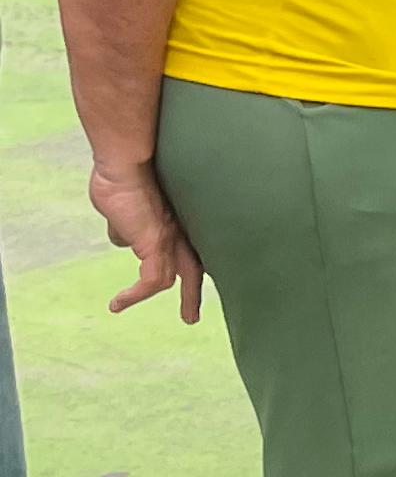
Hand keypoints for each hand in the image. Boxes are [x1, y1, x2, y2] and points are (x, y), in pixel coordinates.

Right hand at [92, 162, 202, 321]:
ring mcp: (170, 238)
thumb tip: (123, 236)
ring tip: (189, 318)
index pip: (190, 248)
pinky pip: (150, 281)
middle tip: (195, 313)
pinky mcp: (155, 245)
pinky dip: (135, 295)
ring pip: (177, 277)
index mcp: (175, 219)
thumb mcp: (125, 205)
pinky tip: (117, 304)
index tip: (192, 280)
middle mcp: (179, 229)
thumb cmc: (123, 175)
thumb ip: (128, 223)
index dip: (190, 264)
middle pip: (195, 265)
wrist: (127, 159)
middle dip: (196, 289)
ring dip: (186, 298)